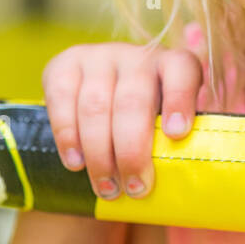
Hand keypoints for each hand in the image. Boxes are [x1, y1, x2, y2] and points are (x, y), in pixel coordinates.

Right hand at [41, 42, 202, 199]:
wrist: (105, 99)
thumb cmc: (148, 122)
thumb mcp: (170, 124)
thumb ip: (179, 141)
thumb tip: (183, 178)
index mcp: (173, 63)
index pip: (181, 69)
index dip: (180, 99)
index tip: (177, 134)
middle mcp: (136, 55)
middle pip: (132, 100)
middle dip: (132, 151)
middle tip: (136, 189)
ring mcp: (98, 56)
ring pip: (95, 106)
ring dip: (100, 155)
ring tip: (108, 188)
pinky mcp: (64, 64)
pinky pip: (61, 100)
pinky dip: (67, 136)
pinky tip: (77, 163)